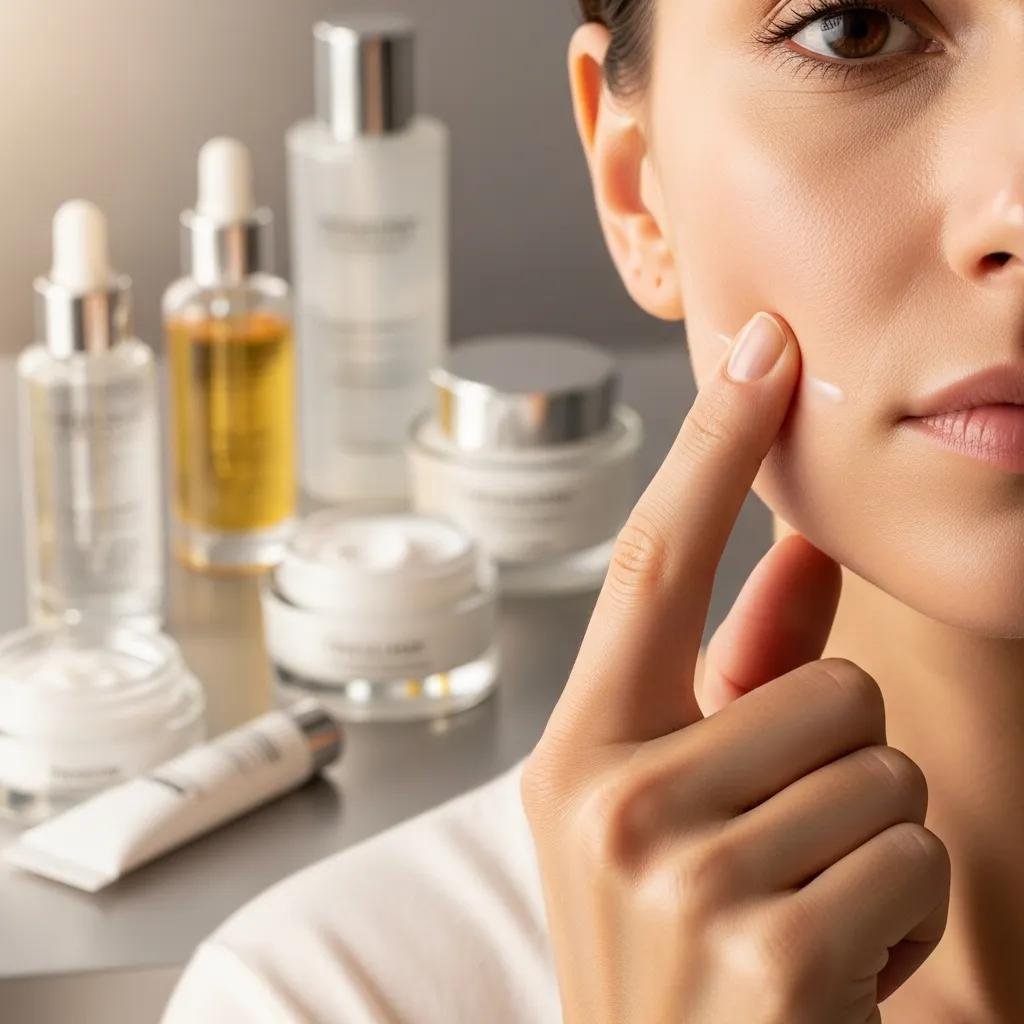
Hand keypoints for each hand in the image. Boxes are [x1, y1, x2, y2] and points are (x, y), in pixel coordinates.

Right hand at [521, 312, 949, 1023]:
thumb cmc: (672, 946)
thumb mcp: (674, 809)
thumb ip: (733, 673)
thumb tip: (798, 550)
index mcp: (577, 753)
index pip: (652, 562)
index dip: (711, 444)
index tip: (762, 350)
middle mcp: (613, 801)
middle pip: (822, 682)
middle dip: (838, 760)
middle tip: (781, 853)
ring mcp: (685, 879)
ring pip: (879, 767)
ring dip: (869, 839)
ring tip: (799, 912)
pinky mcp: (771, 954)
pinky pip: (912, 860)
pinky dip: (900, 916)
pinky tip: (830, 971)